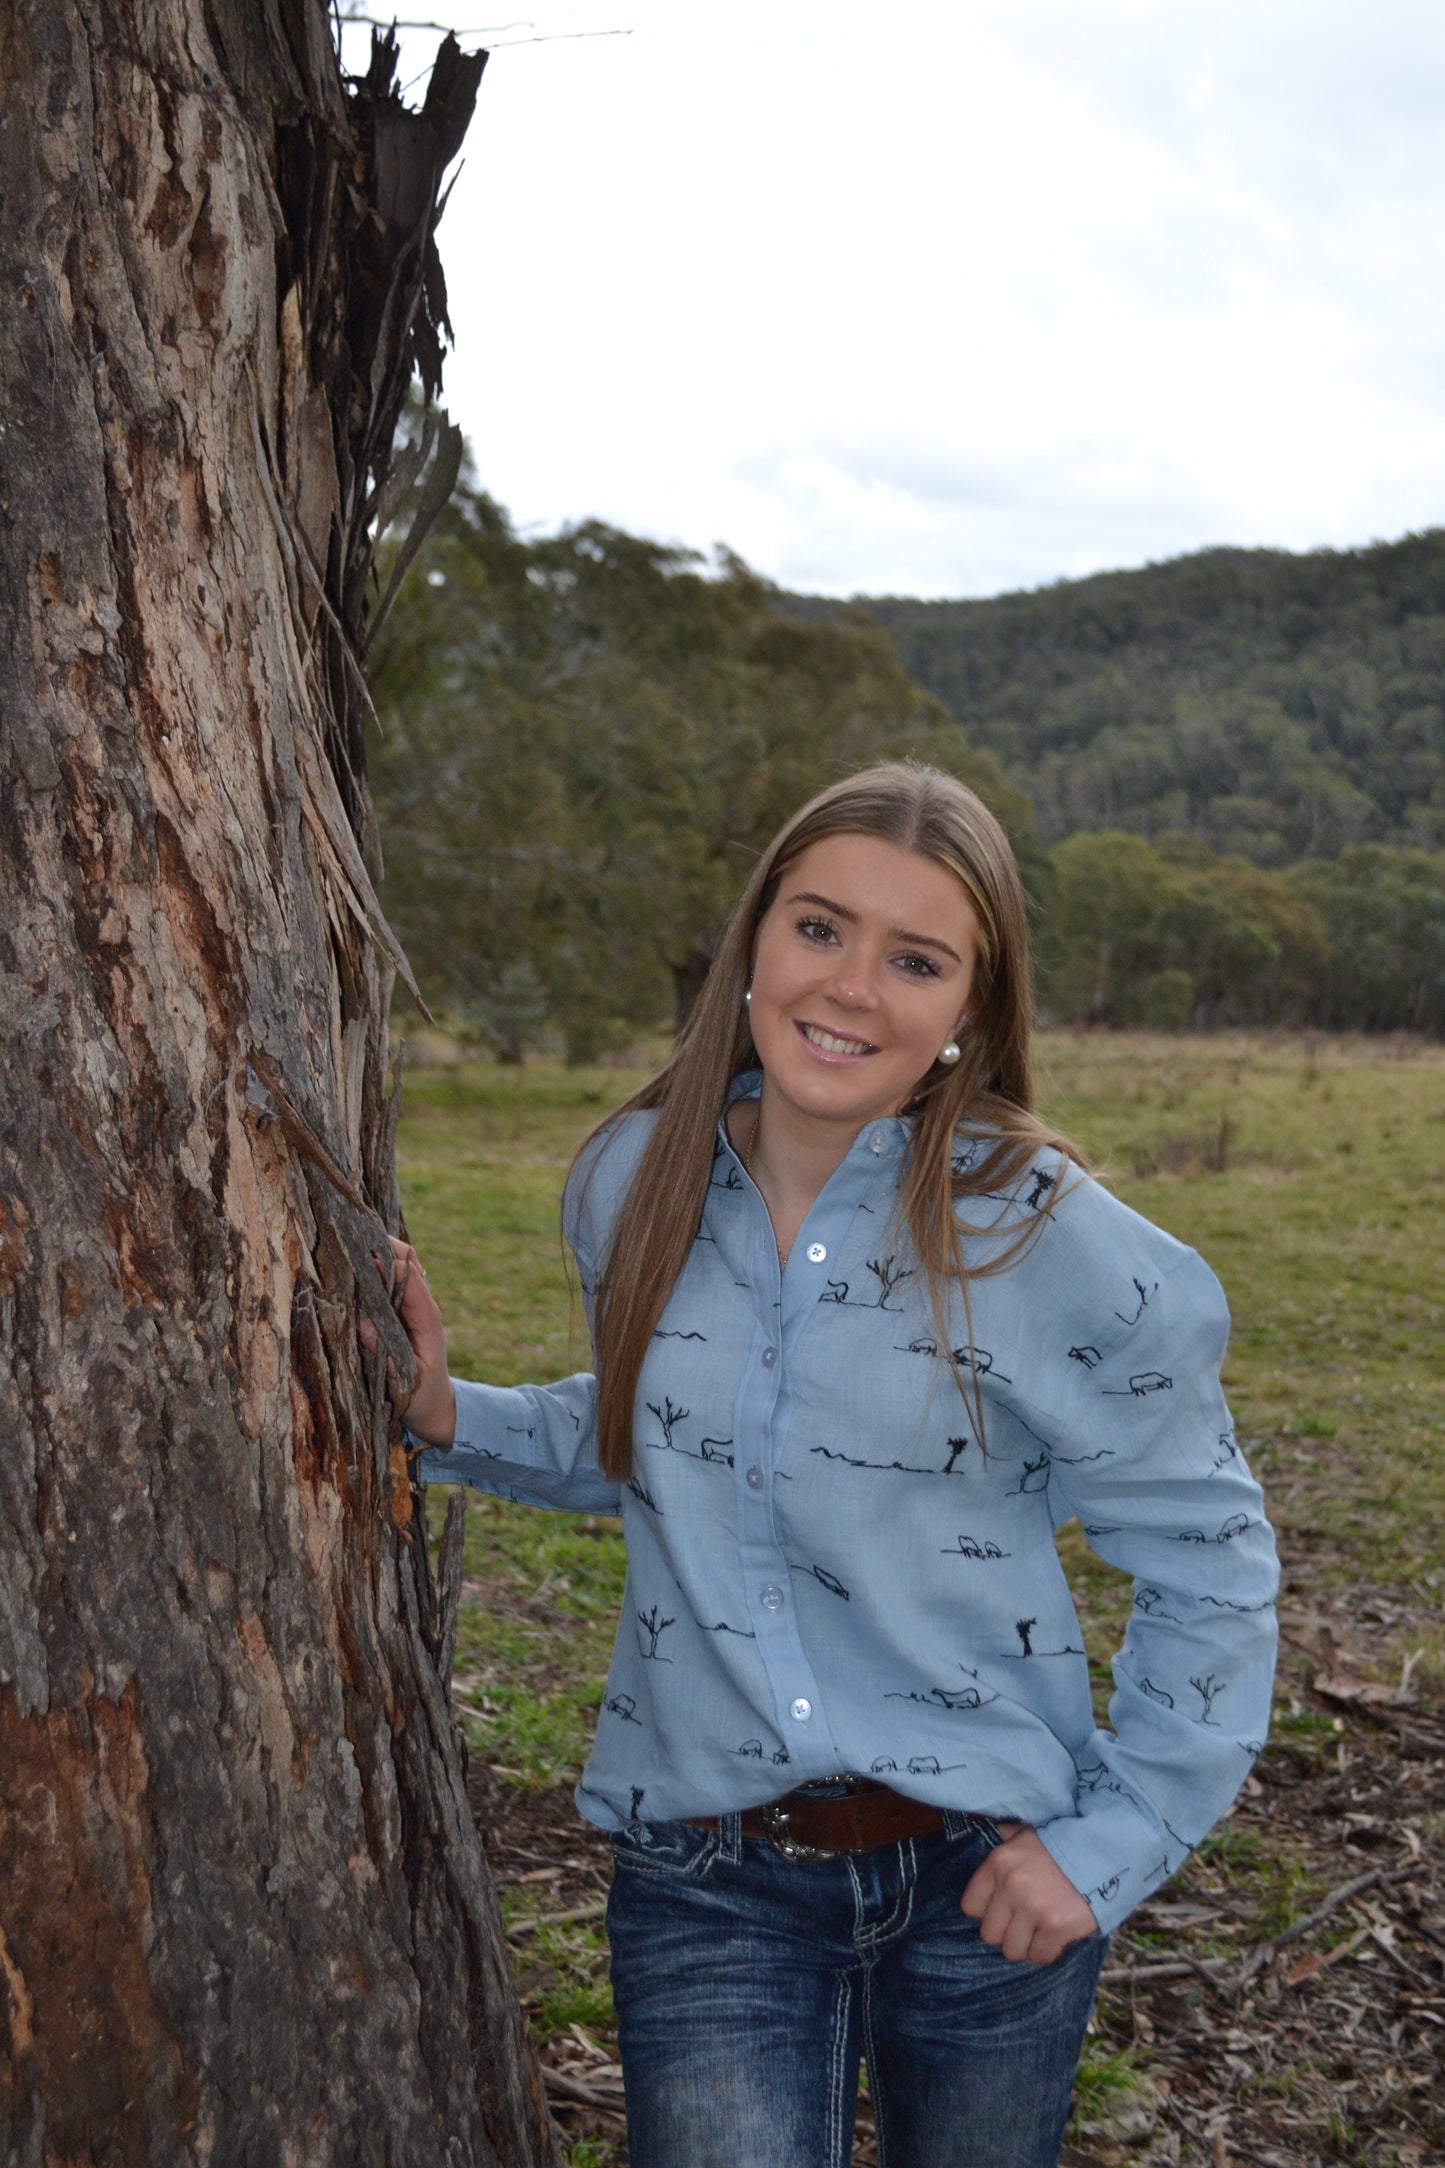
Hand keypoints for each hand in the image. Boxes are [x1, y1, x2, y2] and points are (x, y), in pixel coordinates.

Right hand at [359, 1235, 455, 1446]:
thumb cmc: (422, 1396)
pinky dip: (372, 1271)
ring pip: (397, 1266)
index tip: (358, 1253)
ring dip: (376, 1253)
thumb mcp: (408, 1382)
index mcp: (426, 1317)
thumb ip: (389, 1356)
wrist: (434, 1408)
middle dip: (381, 1244)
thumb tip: (366, 1324)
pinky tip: (349, 1268)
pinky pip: (389, 1283)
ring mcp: (411, 1307)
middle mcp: (421, 1305)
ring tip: (344, 1243)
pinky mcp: (401, 1313)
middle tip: (347, 1234)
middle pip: (406, 1260)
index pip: (408, 1275)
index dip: (386, 1260)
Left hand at [960, 1826, 1097, 1965]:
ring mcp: (1034, 1907)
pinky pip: (1040, 1956)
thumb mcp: (1026, 1834)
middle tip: (1024, 1924)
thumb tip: (976, 1824)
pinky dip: (1047, 1951)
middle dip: (1006, 1932)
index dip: (987, 1912)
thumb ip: (1003, 1838)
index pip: (970, 1906)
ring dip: (1026, 1945)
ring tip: (1040, 1931)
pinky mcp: (1057, 1926)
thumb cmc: (1061, 1845)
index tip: (1003, 1910)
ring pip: (1012, 1950)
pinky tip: (1056, 1936)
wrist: (1103, 1852)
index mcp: (999, 1862)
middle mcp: (1011, 1885)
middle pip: (989, 1934)